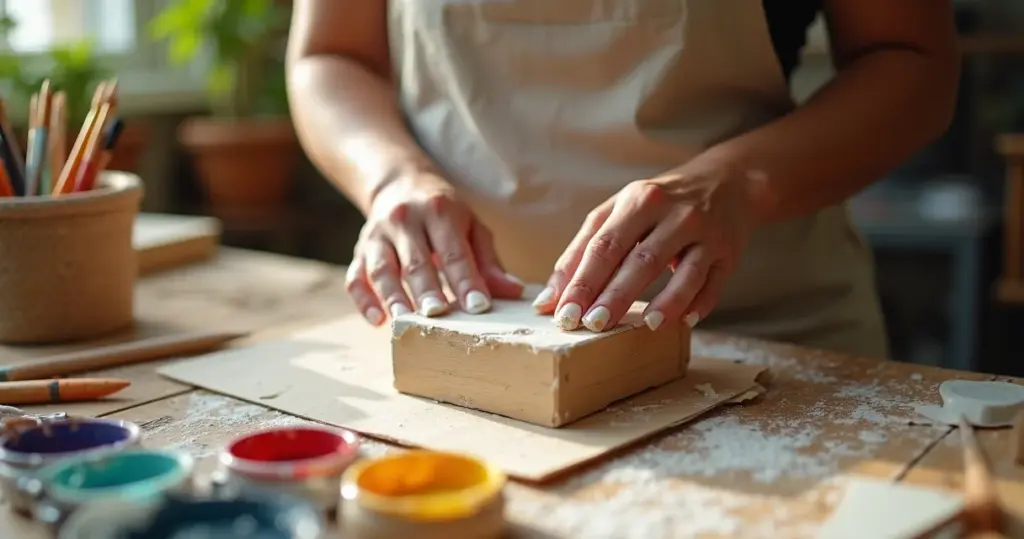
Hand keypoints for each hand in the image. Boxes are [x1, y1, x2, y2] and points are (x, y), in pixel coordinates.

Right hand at [346, 172, 524, 325]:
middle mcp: (405, 220)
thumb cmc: (444, 213)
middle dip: (426, 289)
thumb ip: (489, 261)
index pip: (454, 252)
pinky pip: (355, 277)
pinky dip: (364, 300)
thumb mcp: (471, 226)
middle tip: (437, 315)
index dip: (466, 280)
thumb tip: (513, 292)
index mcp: (439, 212)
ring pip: (381, 269)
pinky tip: (378, 320)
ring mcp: (378, 236)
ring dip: (392, 296)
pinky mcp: (359, 251)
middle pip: (416, 261)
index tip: (478, 307)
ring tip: (404, 320)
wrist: (399, 183)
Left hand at [533, 154, 770, 331]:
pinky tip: (685, 321)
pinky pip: (714, 282)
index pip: (604, 245)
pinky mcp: (728, 252)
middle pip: (640, 259)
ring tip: (647, 324)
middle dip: (614, 294)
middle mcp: (673, 214)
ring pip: (684, 271)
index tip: (563, 312)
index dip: (582, 280)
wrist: (727, 181)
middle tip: (591, 325)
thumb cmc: (659, 203)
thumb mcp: (620, 211)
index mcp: (638, 201)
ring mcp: (705, 233)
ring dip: (667, 300)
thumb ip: (583, 250)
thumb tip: (549, 299)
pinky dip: (701, 302)